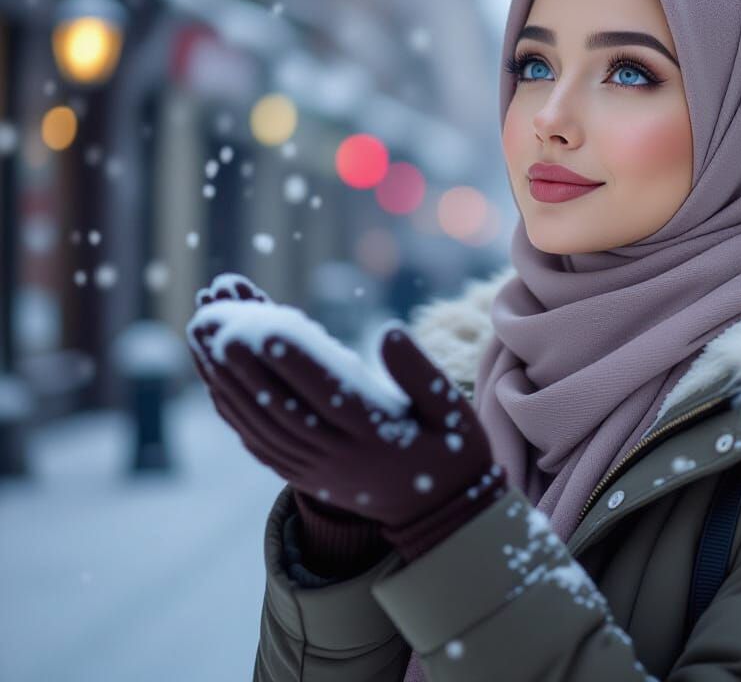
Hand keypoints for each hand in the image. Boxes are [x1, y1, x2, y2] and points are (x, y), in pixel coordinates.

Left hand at [185, 277, 505, 544]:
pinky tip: (213, 378)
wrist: (441, 516)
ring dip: (222, 376)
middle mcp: (337, 454)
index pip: (322, 389)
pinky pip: (258, 442)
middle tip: (207, 312)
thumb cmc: (452, 450)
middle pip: (276, 402)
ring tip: (199, 331)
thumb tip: (388, 332)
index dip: (287, 355)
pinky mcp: (305, 476)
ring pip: (258, 420)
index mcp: (376, 433)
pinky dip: (232, 409)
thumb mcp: (453, 409)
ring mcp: (316, 468)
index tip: (257, 320)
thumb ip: (421, 372)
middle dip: (237, 356)